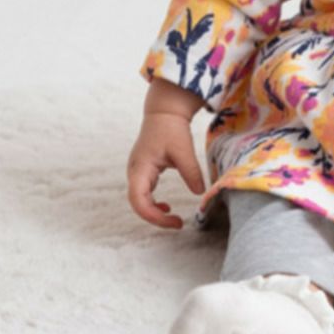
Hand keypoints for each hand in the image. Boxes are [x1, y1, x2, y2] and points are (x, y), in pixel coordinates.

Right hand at [127, 81, 205, 228]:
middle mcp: (134, 172)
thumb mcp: (184, 150)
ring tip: (173, 217)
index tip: (175, 221)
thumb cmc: (171, 128)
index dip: (154, 216)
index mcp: (140, 169)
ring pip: (140, 200)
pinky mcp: (144, 170)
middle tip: (177, 223)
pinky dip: (153, 202)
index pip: (139, 201)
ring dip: (154, 211)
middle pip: (138, 204)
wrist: (165, 111)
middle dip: (155, 217)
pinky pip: (144, 193)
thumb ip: (191, 172)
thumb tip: (199, 193)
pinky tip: (166, 206)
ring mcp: (137, 172)